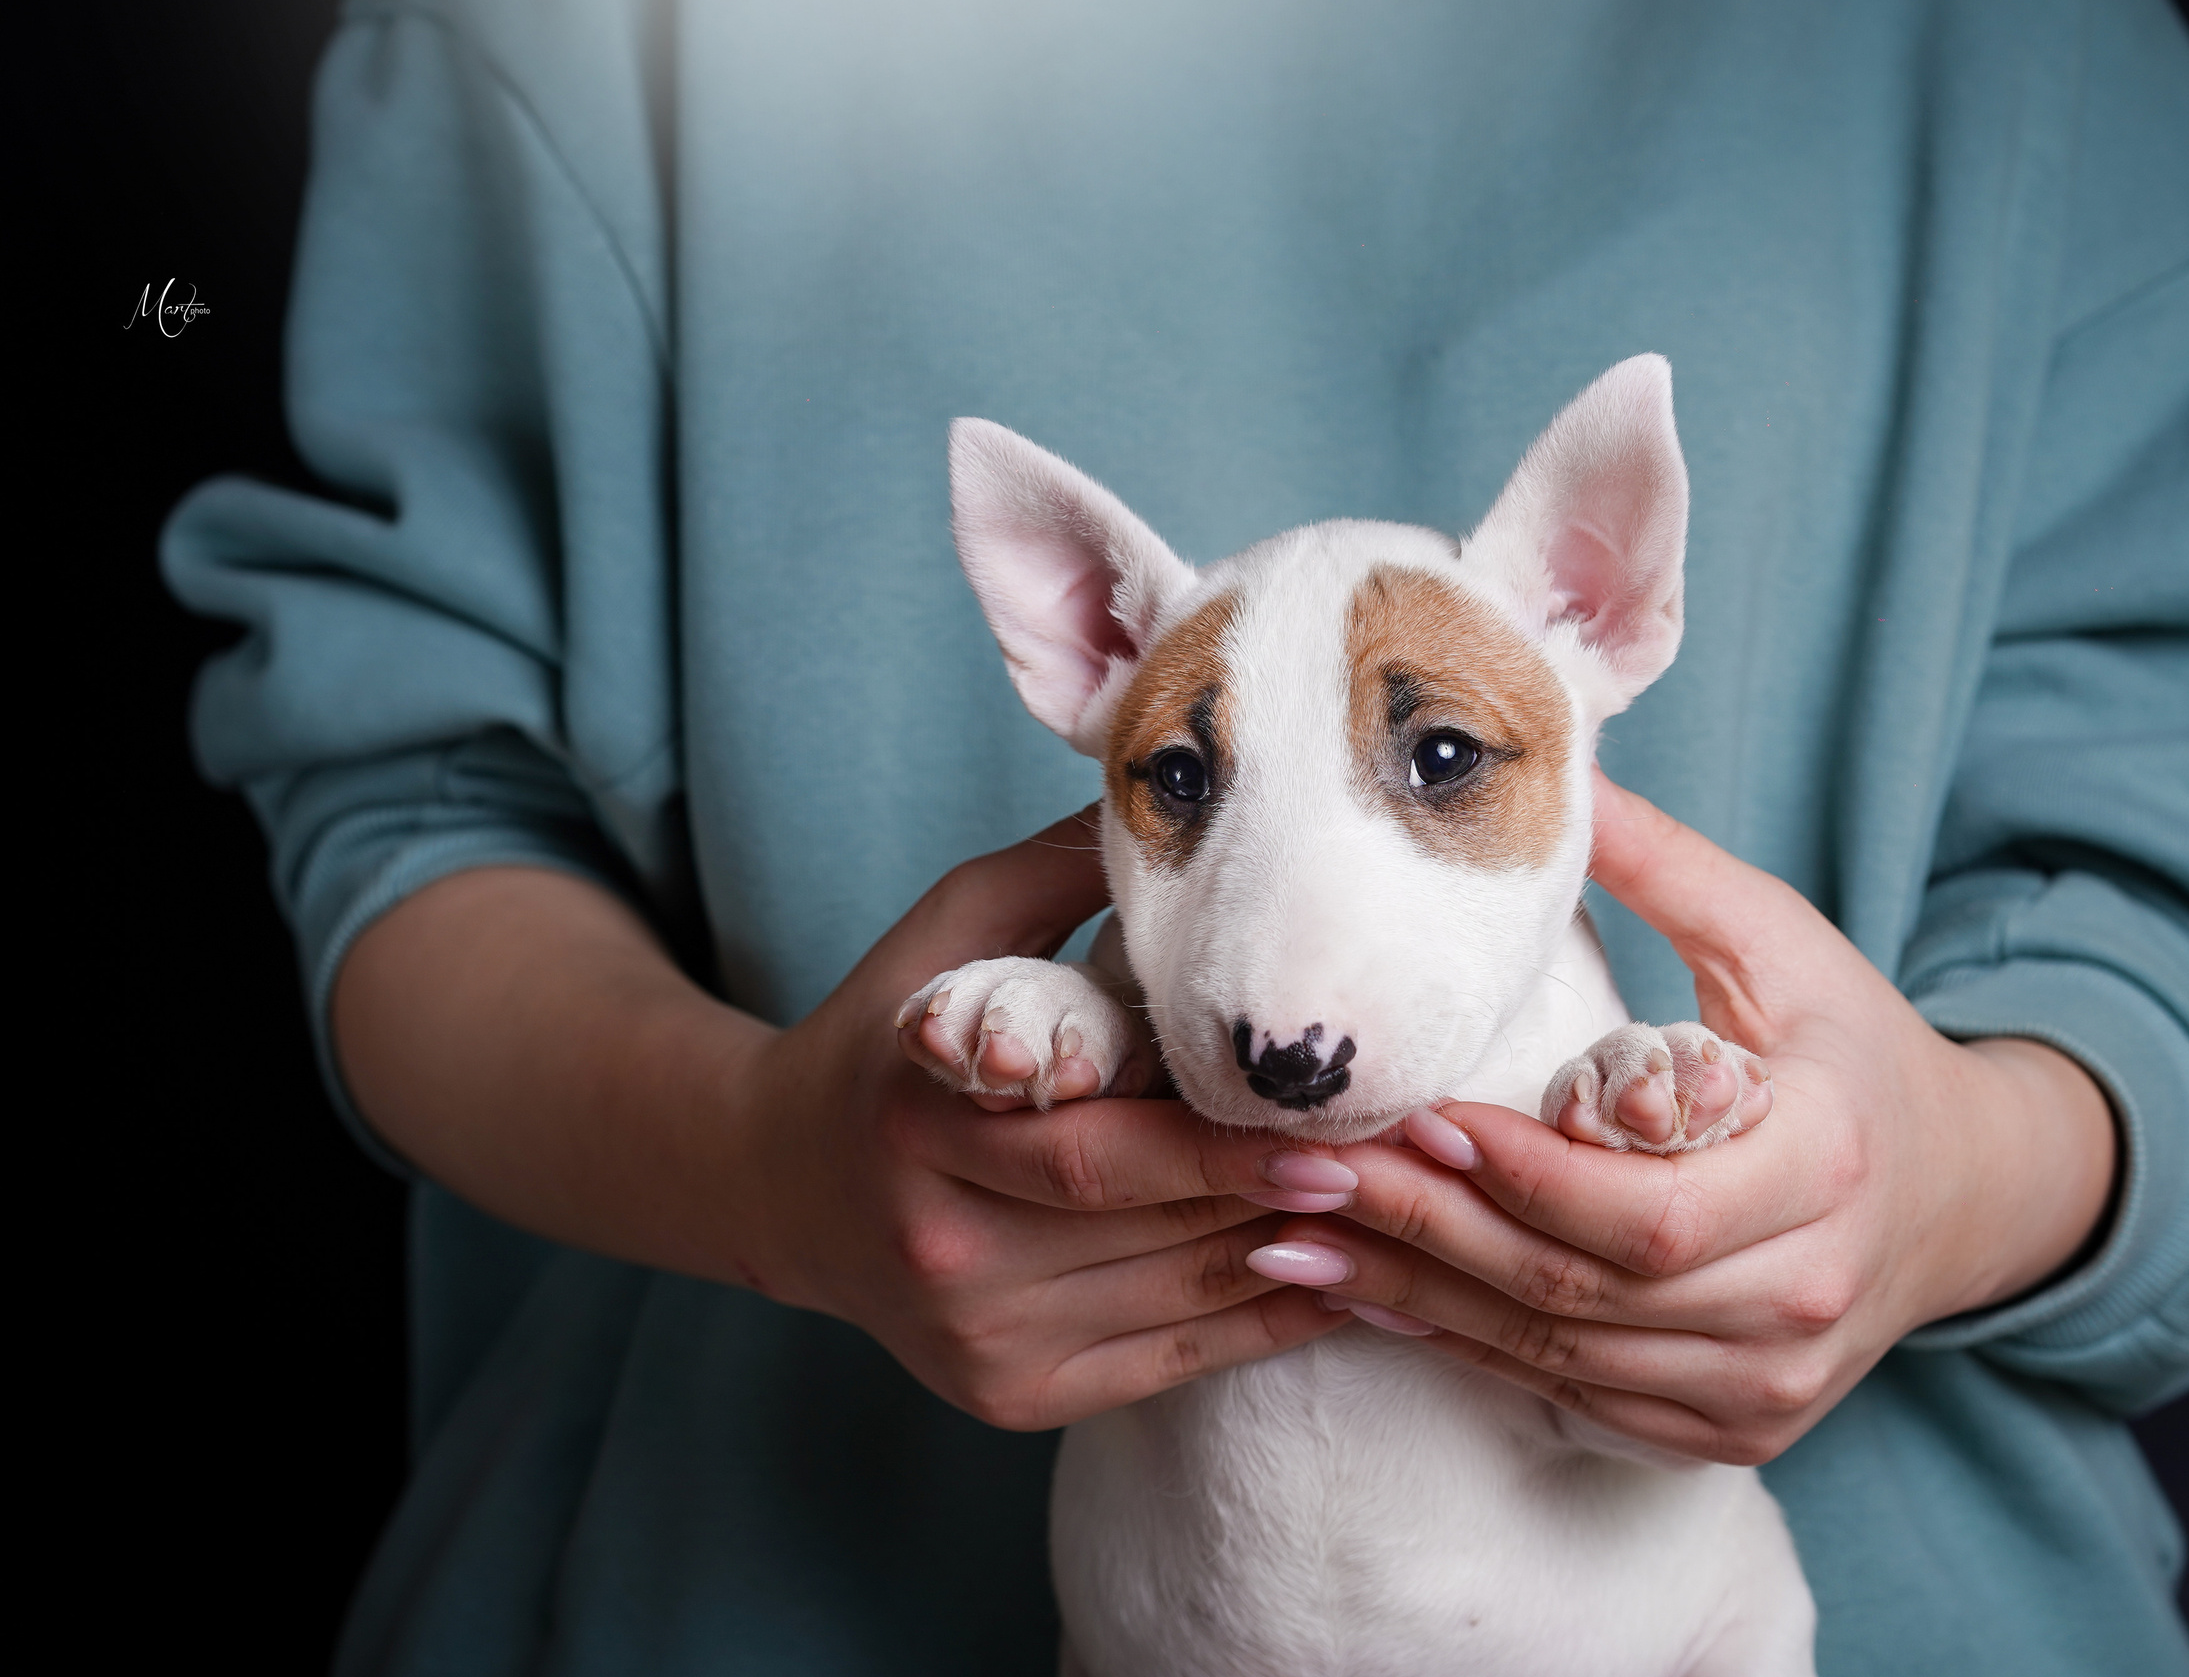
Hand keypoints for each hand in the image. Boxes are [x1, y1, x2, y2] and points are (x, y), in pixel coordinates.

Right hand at [733, 807, 1356, 1428]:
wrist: (781, 1189)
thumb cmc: (893, 1036)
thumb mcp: (949, 929)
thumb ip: (1055, 876)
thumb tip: (1179, 795)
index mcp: (925, 1125)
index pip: (1100, 1152)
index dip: (1223, 1152)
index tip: (1331, 1136)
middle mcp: (944, 1245)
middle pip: (1151, 1232)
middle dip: (1285, 1200)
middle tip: (1404, 1168)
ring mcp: (976, 1336)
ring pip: (1176, 1300)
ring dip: (1298, 1261)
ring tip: (1402, 1218)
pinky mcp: (1008, 1395)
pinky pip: (1169, 1364)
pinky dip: (1265, 1324)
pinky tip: (1347, 1284)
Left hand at [1245, 770, 2117, 1462]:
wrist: (1960, 1193)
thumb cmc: (1852, 1046)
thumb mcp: (1782, 943)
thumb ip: (1669, 869)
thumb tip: (1561, 765)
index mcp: (1827, 1167)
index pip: (1649, 1210)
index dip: (1523, 1179)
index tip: (1413, 1120)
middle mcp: (1806, 1296)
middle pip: (1581, 1291)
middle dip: (1423, 1235)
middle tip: (1293, 1180)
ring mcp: (1772, 1380)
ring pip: (1561, 1356)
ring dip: (1415, 1301)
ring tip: (1287, 1245)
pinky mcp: (1737, 1424)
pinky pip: (1578, 1396)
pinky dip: (1466, 1349)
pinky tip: (1371, 1301)